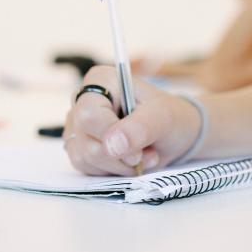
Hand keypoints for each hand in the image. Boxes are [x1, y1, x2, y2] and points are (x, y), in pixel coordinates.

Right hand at [63, 66, 202, 175]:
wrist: (173, 135)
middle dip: (120, 156)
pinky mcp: (79, 148)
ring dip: (119, 165)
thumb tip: (113, 144)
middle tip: (145, 152)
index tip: (137, 150)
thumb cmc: (169, 118)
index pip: (88, 114)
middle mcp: (82, 101)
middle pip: (86, 140)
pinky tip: (128, 161)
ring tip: (142, 154)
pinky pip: (86, 167)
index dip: (110, 135)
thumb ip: (139, 128)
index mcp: (100, 81)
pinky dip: (112, 170)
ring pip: (85, 157)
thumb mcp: (164, 118)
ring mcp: (78, 126)